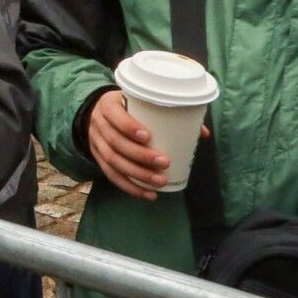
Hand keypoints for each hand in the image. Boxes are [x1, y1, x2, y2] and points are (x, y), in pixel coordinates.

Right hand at [87, 89, 208, 199]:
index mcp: (107, 105)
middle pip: (115, 141)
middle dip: (140, 155)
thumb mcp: (140, 103)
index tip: (148, 136)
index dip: (127, 126)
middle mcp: (98, 123)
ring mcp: (95, 142)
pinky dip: (129, 187)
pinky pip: (111, 175)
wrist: (99, 113)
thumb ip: (168, 114)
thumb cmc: (127, 108)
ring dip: (137, 174)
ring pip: (112, 161)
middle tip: (165, 162)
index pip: (113, 114)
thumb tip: (201, 133)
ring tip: (160, 181)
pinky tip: (147, 194)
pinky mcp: (98, 158)